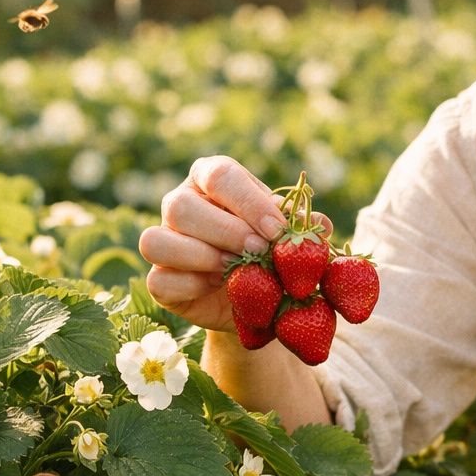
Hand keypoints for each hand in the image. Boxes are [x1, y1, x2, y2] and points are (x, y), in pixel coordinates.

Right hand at [138, 157, 329, 330]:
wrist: (257, 300)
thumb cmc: (272, 252)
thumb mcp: (290, 235)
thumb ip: (303, 227)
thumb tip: (319, 224)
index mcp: (211, 179)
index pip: (219, 175)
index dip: (248, 203)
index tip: (276, 230)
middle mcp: (180, 202)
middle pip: (181, 206)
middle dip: (226, 232)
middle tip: (258, 252)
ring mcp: (162, 239)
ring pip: (156, 240)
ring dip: (200, 257)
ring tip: (234, 270)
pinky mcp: (158, 279)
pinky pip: (158, 280)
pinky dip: (191, 286)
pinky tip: (217, 288)